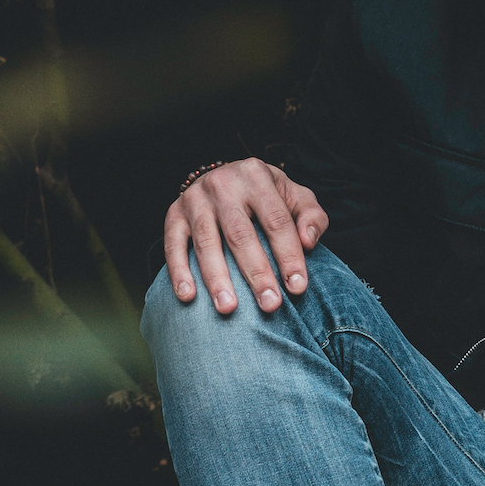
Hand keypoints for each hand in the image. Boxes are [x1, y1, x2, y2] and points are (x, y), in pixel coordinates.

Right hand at [164, 158, 328, 314]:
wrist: (225, 176)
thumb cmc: (267, 196)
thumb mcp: (294, 196)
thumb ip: (311, 216)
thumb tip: (308, 242)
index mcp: (257, 176)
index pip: (277, 221)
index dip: (289, 256)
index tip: (298, 288)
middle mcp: (223, 184)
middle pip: (241, 234)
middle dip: (256, 273)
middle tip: (269, 305)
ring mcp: (195, 198)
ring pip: (207, 242)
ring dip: (217, 278)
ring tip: (228, 309)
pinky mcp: (174, 213)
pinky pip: (173, 244)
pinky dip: (179, 271)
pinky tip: (188, 296)